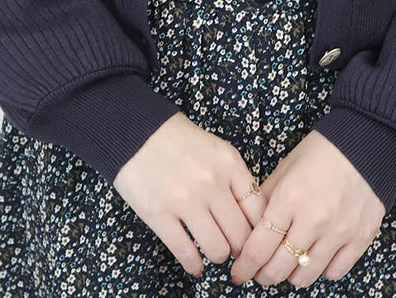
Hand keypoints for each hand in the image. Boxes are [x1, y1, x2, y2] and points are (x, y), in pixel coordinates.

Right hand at [112, 111, 268, 276]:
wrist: (136, 130)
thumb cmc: (178, 140)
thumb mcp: (217, 149)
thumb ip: (235, 179)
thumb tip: (251, 218)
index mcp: (230, 164)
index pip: (258, 211)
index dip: (259, 231)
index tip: (255, 238)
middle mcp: (212, 183)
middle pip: (241, 235)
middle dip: (240, 249)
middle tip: (235, 250)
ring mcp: (185, 200)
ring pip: (217, 249)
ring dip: (218, 256)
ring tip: (214, 252)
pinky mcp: (159, 215)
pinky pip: (186, 253)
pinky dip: (194, 265)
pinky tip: (196, 265)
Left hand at [229, 130, 384, 288]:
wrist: (365, 143)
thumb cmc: (321, 152)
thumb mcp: (284, 168)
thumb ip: (265, 199)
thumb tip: (250, 229)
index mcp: (289, 198)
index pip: (258, 248)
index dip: (244, 266)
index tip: (239, 272)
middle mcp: (313, 220)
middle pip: (278, 269)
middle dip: (263, 275)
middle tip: (259, 272)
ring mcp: (339, 232)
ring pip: (305, 276)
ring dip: (290, 275)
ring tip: (287, 265)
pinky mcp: (361, 238)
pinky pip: (334, 272)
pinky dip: (321, 270)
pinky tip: (315, 257)